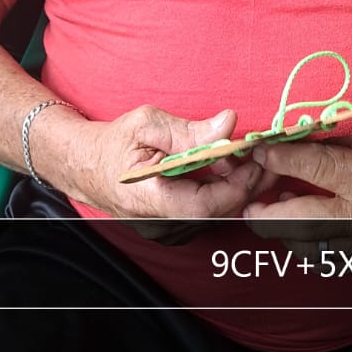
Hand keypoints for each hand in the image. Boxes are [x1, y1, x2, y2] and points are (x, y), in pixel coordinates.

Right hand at [65, 106, 278, 231]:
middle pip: (218, 211)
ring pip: (217, 213)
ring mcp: (168, 227)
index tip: (254, 157)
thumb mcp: (147, 124)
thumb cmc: (112, 142)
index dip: (237, 184)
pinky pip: (209, 210)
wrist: (84, 165)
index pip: (205, 206)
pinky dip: (225, 189)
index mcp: (149, 200)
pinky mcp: (175, 223)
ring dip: (239, 185)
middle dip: (248, 182)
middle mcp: (160, 222)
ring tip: (252, 156)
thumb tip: (229, 124)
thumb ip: (189, 130)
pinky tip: (232, 166)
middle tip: (267, 153)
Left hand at [240, 123, 351, 267]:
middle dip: (267, 212)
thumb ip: (336, 144)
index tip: (259, 151)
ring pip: (308, 246)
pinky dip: (307, 242)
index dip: (281, 160)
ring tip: (275, 207)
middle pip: (301, 223)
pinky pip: (326, 256)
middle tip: (249, 200)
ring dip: (284, 229)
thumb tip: (291, 141)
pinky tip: (302, 224)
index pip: (317, 171)